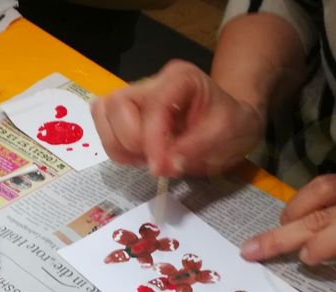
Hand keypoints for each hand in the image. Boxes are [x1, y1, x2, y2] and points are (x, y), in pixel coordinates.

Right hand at [91, 60, 264, 177]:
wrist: (232, 124)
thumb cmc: (232, 125)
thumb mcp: (227, 135)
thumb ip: (195, 148)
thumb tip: (164, 164)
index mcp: (180, 78)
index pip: (152, 105)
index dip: (152, 139)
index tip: (162, 168)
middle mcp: (151, 82)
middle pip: (116, 105)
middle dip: (131, 141)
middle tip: (158, 161)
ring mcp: (135, 97)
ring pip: (103, 115)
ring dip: (121, 147)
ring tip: (149, 159)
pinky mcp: (126, 115)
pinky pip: (105, 130)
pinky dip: (119, 150)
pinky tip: (143, 158)